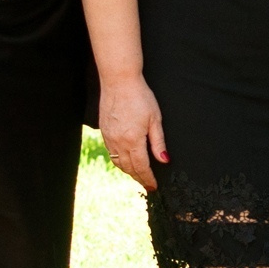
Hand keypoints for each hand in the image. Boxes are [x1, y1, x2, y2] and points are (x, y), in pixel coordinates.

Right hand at [98, 75, 166, 190]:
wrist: (119, 81)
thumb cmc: (140, 97)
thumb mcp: (155, 119)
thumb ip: (158, 142)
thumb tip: (164, 160)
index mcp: (133, 140)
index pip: (141, 167)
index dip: (148, 178)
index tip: (153, 186)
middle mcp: (118, 142)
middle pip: (129, 168)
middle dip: (139, 178)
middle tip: (147, 184)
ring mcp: (109, 137)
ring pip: (118, 162)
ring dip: (128, 171)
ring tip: (138, 175)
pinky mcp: (104, 131)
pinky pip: (111, 153)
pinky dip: (119, 161)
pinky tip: (126, 160)